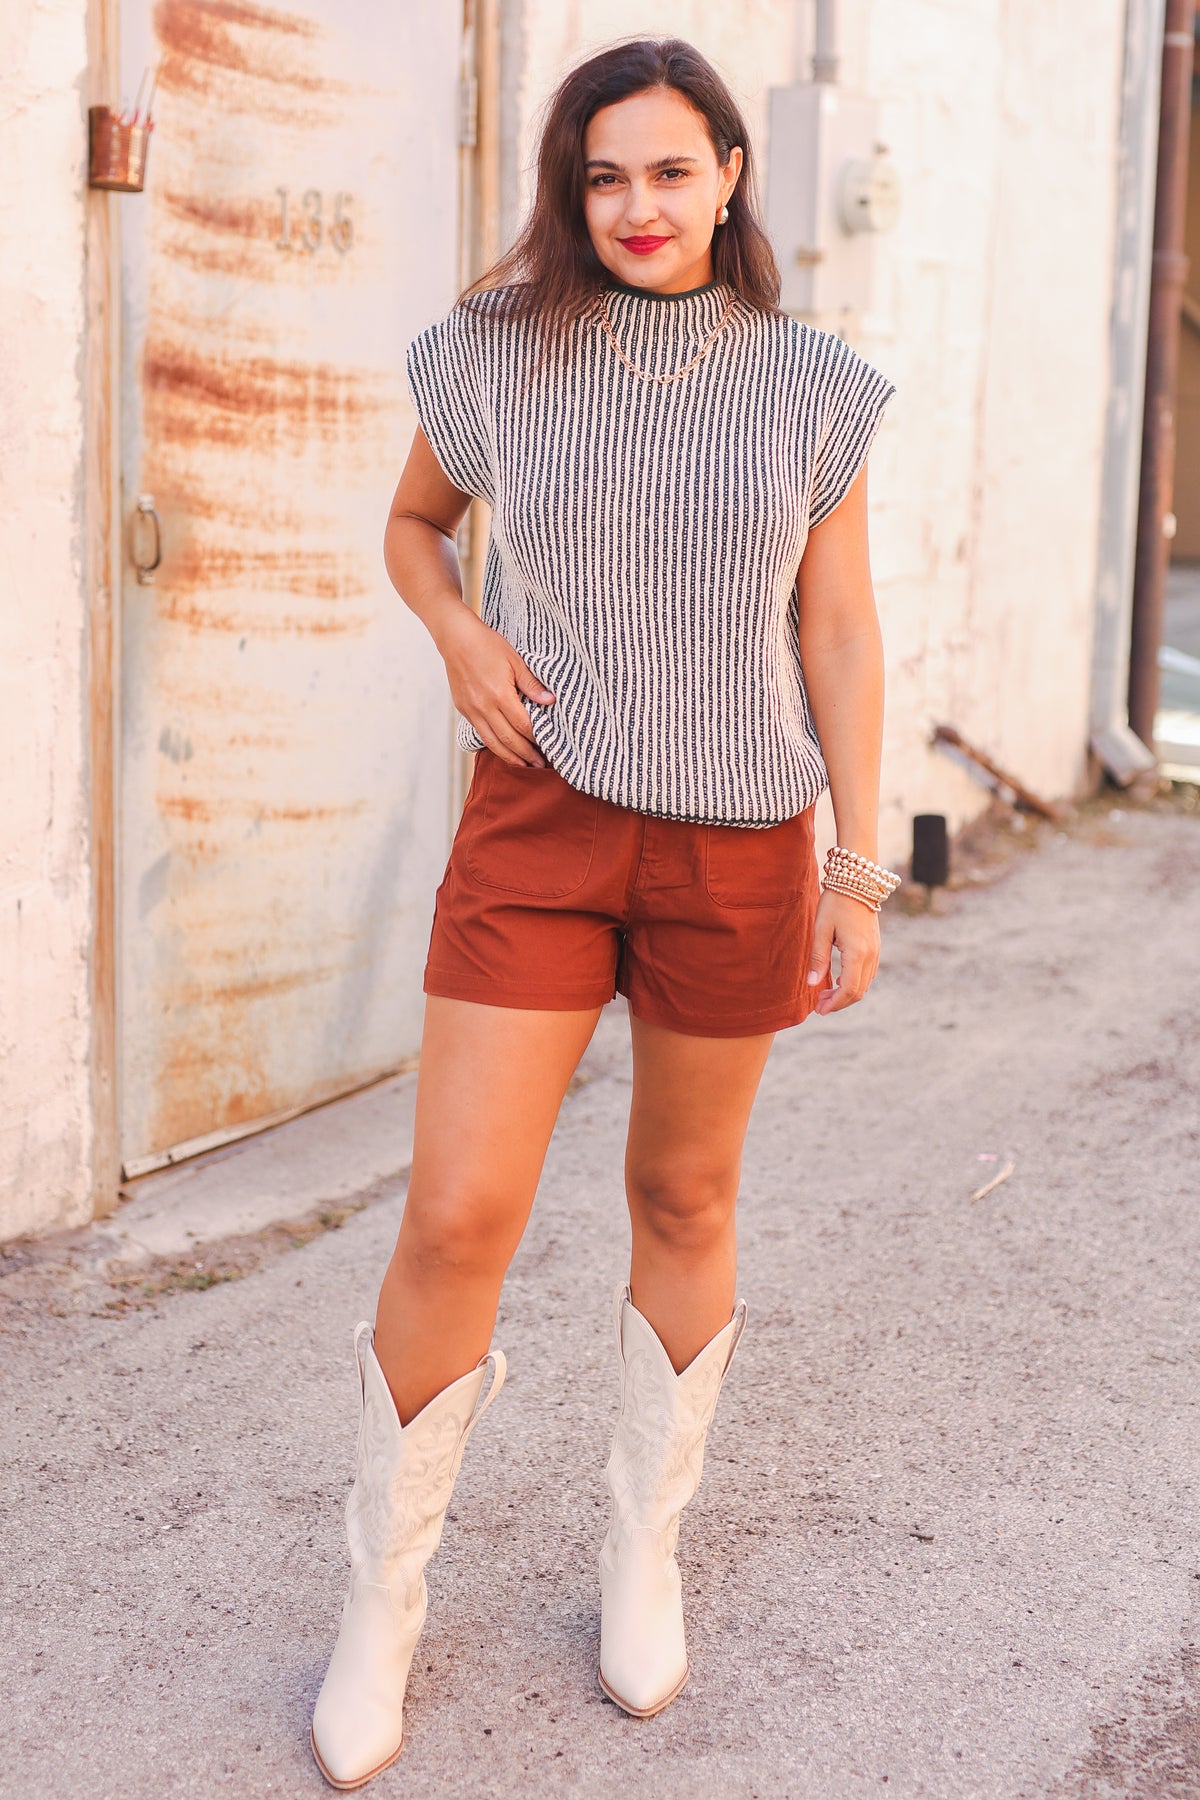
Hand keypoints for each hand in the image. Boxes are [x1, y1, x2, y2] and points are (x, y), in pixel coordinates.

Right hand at [434, 608, 554, 767]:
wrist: (456, 639)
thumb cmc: (487, 645)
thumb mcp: (515, 661)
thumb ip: (532, 685)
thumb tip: (550, 702)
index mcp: (500, 695)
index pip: (523, 725)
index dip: (536, 738)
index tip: (548, 747)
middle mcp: (484, 707)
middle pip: (509, 739)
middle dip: (525, 755)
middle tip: (539, 765)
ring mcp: (472, 710)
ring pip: (492, 742)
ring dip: (509, 756)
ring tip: (523, 765)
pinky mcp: (464, 709)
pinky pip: (481, 733)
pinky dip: (494, 745)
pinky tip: (504, 750)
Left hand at [806, 888, 879, 1014]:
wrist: (857, 881)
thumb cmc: (836, 903)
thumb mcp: (821, 929)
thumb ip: (817, 958)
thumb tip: (812, 985)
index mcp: (857, 953)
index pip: (848, 990)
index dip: (834, 1004)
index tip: (819, 1010)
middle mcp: (870, 955)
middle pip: (858, 991)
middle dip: (839, 1002)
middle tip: (818, 1005)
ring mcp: (876, 951)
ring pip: (864, 984)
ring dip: (846, 994)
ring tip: (825, 994)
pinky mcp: (875, 947)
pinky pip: (867, 974)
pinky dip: (853, 983)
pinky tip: (837, 980)